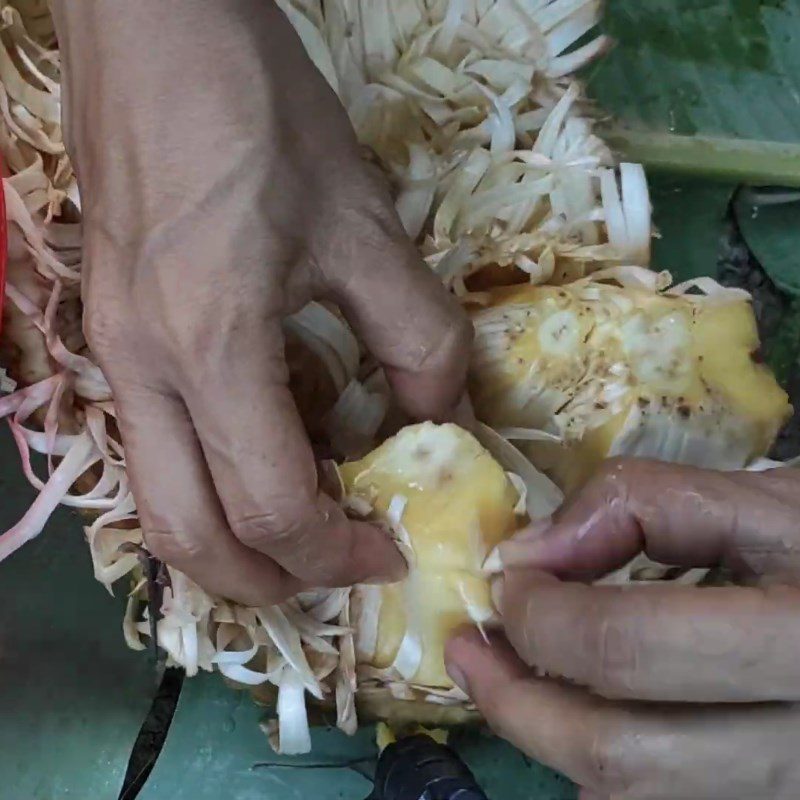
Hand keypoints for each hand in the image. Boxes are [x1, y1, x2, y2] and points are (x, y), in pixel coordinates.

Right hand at [52, 1, 470, 605]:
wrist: (155, 34)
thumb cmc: (261, 116)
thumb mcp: (364, 225)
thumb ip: (417, 337)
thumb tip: (443, 420)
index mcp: (210, 347)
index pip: (271, 508)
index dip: (338, 550)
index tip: (391, 547)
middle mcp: (143, 373)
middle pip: (190, 538)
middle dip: (268, 580)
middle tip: (339, 564)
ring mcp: (115, 358)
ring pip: (160, 503)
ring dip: (235, 538)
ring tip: (309, 518)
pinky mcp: (113, 337)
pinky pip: (158, 449)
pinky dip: (215, 480)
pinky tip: (271, 443)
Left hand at [446, 460, 799, 798]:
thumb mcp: (770, 497)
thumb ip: (647, 504)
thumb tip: (529, 553)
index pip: (630, 649)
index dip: (542, 613)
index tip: (506, 578)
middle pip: (622, 756)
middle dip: (516, 701)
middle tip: (468, 649)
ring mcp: (793, 792)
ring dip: (551, 742)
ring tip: (507, 681)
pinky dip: (608, 769)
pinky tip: (584, 714)